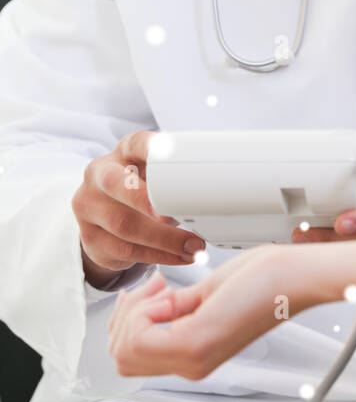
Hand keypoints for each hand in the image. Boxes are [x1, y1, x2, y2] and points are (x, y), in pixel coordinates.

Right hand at [72, 130, 205, 286]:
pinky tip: (180, 258)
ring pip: (124, 225)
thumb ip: (175, 177)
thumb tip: (222, 187)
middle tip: (172, 212)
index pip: (136, 144)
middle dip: (145, 199)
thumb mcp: (153, 177)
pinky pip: (126, 250)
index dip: (151, 148)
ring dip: (165, 240)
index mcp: (122, 153)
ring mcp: (89, 207)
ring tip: (194, 247)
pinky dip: (158, 256)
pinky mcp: (90, 238)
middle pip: (116, 184)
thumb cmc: (141, 191)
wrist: (104, 221)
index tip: (169, 153)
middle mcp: (99, 175)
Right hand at [108, 245, 298, 378]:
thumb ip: (174, 309)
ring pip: (124, 351)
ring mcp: (193, 360)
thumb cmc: (264, 280)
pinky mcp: (197, 345)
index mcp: (192, 355)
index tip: (147, 292)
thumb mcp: (205, 295)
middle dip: (123, 318)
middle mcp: (191, 365)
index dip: (125, 322)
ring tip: (162, 290)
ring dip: (132, 313)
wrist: (294, 277)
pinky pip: (139, 338)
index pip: (130, 358)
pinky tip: (168, 295)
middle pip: (121, 359)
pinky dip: (143, 311)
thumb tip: (143, 308)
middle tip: (151, 289)